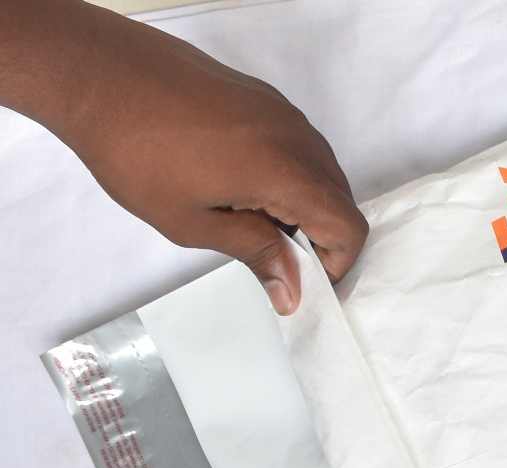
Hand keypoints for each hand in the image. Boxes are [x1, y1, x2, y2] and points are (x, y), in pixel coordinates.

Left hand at [18, 0, 365, 310]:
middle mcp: (294, 135)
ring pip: (320, 170)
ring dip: (304, 205)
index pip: (348, 228)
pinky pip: (296, 143)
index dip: (336, 265)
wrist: (93, 72)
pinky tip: (242, 185)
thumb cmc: (134, 151)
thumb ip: (255, 253)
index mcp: (285, 171)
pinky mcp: (259, 95)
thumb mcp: (192, 222)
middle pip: (341, 199)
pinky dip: (288, 174)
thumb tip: (292, 292)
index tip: (303, 282)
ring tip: (255, 222)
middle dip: (321, 238)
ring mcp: (278, 109)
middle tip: (278, 259)